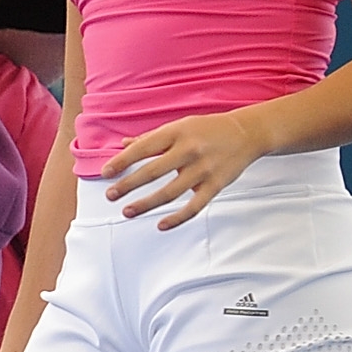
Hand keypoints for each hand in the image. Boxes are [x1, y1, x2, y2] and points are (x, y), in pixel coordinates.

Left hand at [102, 112, 265, 227]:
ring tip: (127, 212)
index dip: (122, 162)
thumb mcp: (179, 126)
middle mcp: (189, 150)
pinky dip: (178, 218)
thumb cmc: (207, 129)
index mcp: (176, 133)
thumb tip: (122, 145)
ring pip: (170, 192)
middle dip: (128, 185)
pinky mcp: (216, 185)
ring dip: (146, 204)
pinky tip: (161, 225)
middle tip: (110, 195)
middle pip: (152, 172)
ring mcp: (203, 169)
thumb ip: (151, 138)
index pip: (143, 149)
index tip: (105, 173)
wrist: (247, 133)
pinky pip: (194, 206)